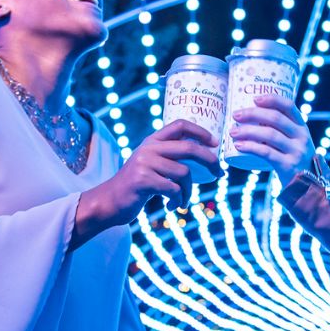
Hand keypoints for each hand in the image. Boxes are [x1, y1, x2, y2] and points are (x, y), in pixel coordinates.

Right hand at [77, 120, 217, 238]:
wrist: (110, 201)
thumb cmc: (137, 185)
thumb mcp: (150, 163)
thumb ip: (169, 156)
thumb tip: (204, 156)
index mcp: (152, 141)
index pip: (180, 125)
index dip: (201, 131)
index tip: (215, 143)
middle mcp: (149, 148)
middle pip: (190, 149)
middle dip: (210, 162)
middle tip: (220, 174)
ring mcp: (145, 163)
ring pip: (184, 173)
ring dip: (188, 191)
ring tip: (182, 200)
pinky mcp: (143, 180)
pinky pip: (174, 188)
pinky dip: (178, 200)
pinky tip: (172, 206)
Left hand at [228, 94, 315, 185]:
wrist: (307, 187)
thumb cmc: (293, 160)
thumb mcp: (294, 142)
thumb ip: (281, 131)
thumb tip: (251, 116)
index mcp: (302, 127)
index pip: (289, 106)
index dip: (272, 99)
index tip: (254, 98)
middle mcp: (302, 137)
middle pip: (275, 119)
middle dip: (253, 114)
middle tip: (236, 115)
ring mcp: (296, 151)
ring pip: (269, 135)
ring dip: (248, 131)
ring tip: (233, 132)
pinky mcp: (288, 166)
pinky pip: (266, 153)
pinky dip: (250, 148)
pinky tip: (239, 146)